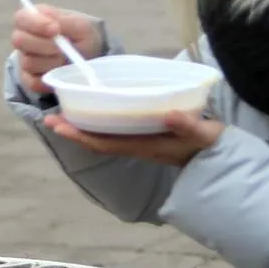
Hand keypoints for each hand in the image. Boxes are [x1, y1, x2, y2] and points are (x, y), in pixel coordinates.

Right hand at [12, 2, 103, 95]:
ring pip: (28, 63)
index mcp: (32, 18)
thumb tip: (54, 27)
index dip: (35, 24)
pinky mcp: (29, 79)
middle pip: (19, 40)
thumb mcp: (80, 24)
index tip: (55, 29)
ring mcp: (24, 59)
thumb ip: (65, 22)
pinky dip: (49, 80)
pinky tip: (61, 73)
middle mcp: (23, 38)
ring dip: (51, 62)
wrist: (89, 55)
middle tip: (62, 47)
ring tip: (66, 59)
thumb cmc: (81, 34)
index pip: (21, 18)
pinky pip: (33, 82)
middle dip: (43, 45)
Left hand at [40, 107, 224, 166]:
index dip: (79, 135)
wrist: (218, 157)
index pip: (103, 143)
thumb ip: (187, 125)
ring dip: (83, 125)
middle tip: (50, 115)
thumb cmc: (208, 144)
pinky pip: (114, 130)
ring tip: (64, 111)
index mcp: (144, 146)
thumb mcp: (201, 133)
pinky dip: (99, 120)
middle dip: (73, 129)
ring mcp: (139, 142)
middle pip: (97, 140)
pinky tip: (94, 110)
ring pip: (103, 135)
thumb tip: (169, 114)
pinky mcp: (144, 136)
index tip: (58, 125)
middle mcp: (136, 146)